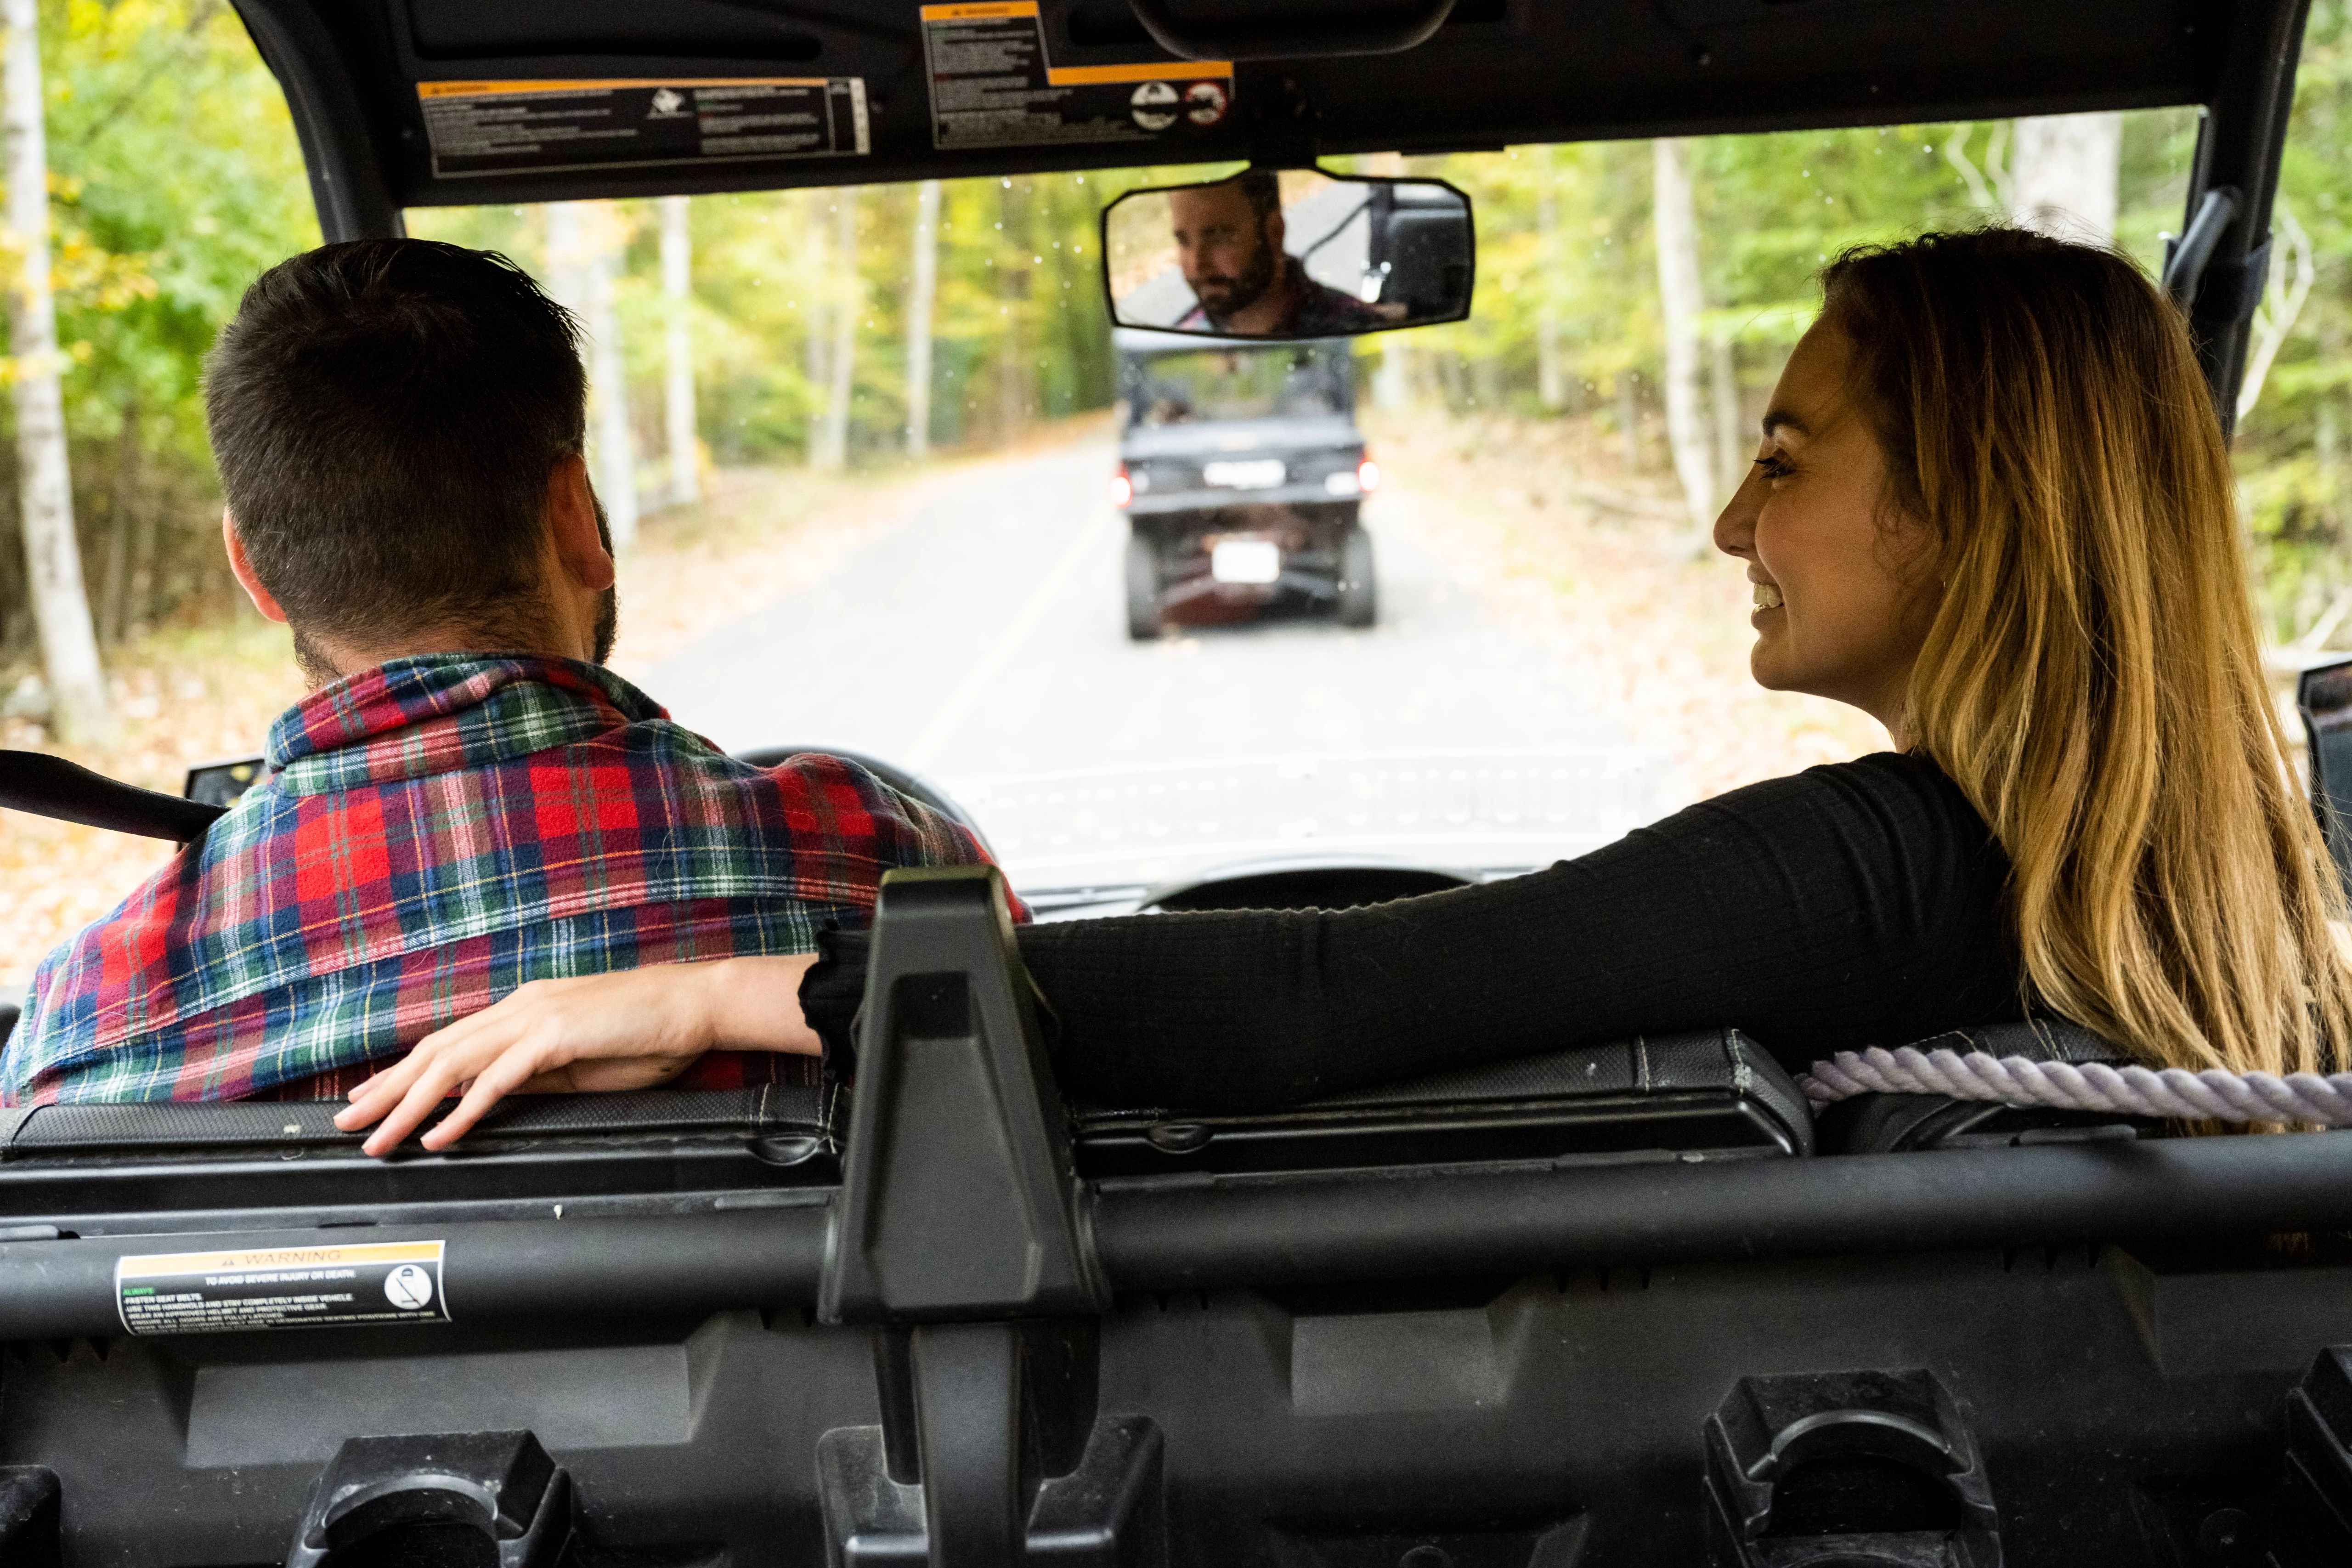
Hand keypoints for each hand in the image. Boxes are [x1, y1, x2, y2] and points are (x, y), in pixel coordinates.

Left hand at [334, 955, 820, 1155]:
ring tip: (379, 1138)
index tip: (370, 1096)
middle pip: (434, 1051)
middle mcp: (519, 1006)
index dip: (402, 1072)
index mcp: (524, 1009)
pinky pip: (496, 1079)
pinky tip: (439, 1135)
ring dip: (408, 1104)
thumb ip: (534, 1075)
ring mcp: (534, 1017)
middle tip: (348, 1121)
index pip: (448, 1041)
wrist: (696, 1005)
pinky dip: (461, 1109)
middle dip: (386, 1089)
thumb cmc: (649, 1033)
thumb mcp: (581, 1061)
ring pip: (452, 1064)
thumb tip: (491, 1097)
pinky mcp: (554, 1036)